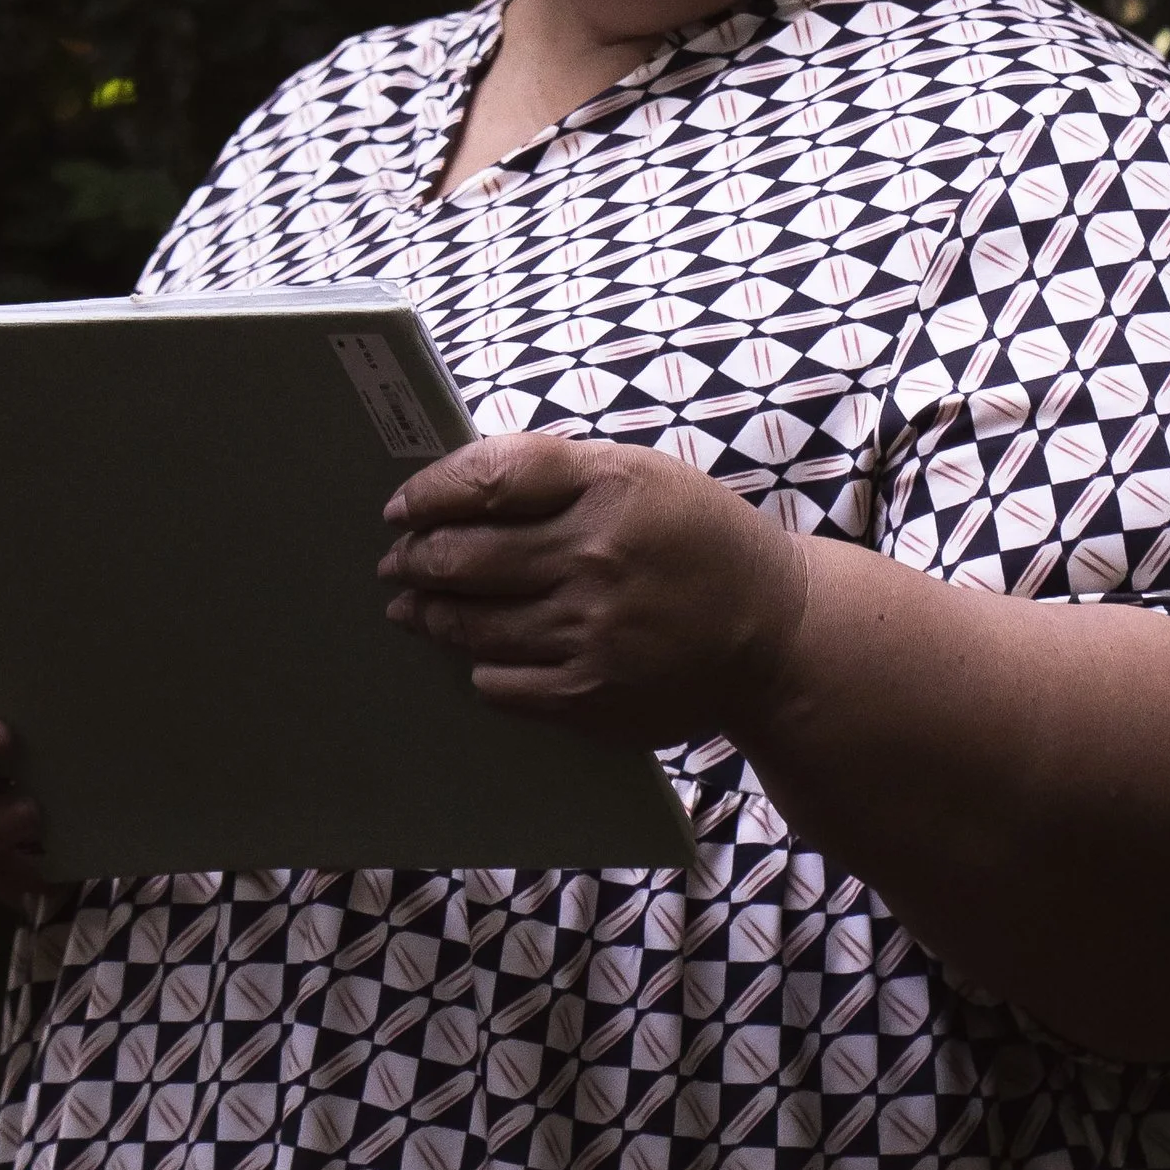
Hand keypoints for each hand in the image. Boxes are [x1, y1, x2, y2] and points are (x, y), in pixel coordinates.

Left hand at [377, 433, 807, 745]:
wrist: (772, 632)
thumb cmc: (696, 540)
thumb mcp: (640, 474)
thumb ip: (555, 473)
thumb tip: (458, 487)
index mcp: (608, 486)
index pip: (487, 479)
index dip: (430, 493)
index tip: (402, 507)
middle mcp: (595, 556)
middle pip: (464, 556)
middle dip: (416, 559)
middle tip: (397, 561)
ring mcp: (590, 632)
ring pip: (471, 625)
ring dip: (429, 615)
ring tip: (413, 607)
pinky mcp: (589, 696)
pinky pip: (499, 682)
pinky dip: (478, 666)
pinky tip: (475, 655)